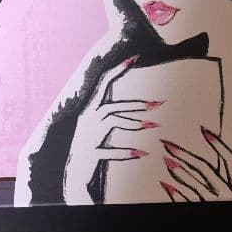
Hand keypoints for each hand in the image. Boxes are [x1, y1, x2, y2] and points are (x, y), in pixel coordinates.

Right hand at [63, 55, 163, 204]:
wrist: (73, 174)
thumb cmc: (91, 149)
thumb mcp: (100, 128)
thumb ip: (113, 115)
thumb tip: (135, 104)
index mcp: (89, 111)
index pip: (103, 84)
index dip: (117, 70)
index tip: (134, 57)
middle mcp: (87, 120)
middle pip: (112, 106)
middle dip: (135, 104)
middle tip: (158, 104)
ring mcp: (87, 137)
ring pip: (112, 123)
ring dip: (133, 124)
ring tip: (153, 126)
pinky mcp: (90, 154)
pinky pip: (108, 152)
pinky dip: (125, 153)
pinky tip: (141, 153)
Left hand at [159, 128, 231, 201]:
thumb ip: (226, 175)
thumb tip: (210, 147)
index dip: (220, 146)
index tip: (204, 130)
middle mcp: (229, 196)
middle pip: (206, 170)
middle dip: (185, 155)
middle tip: (168, 144)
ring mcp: (216, 206)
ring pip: (195, 185)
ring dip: (179, 172)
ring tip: (166, 160)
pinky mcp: (204, 217)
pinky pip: (187, 204)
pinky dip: (176, 194)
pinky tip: (165, 185)